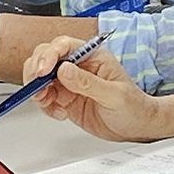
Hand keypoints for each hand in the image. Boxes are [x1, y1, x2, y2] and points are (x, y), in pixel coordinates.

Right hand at [35, 42, 173, 140]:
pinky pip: (44, 96)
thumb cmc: (134, 107)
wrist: (136, 128)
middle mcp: (79, 66)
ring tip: (47, 103)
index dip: (49, 55)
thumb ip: (89, 83)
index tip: (43, 70)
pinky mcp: (64, 98)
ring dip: (37, 89)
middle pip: (46, 57)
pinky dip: (43, 104)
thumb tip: (64, 70)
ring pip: (40, 77)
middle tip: (37, 88)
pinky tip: (58, 113)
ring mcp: (69, 82)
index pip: (64, 46)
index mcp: (94, 57)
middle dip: (36, 70)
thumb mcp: (115, 95)